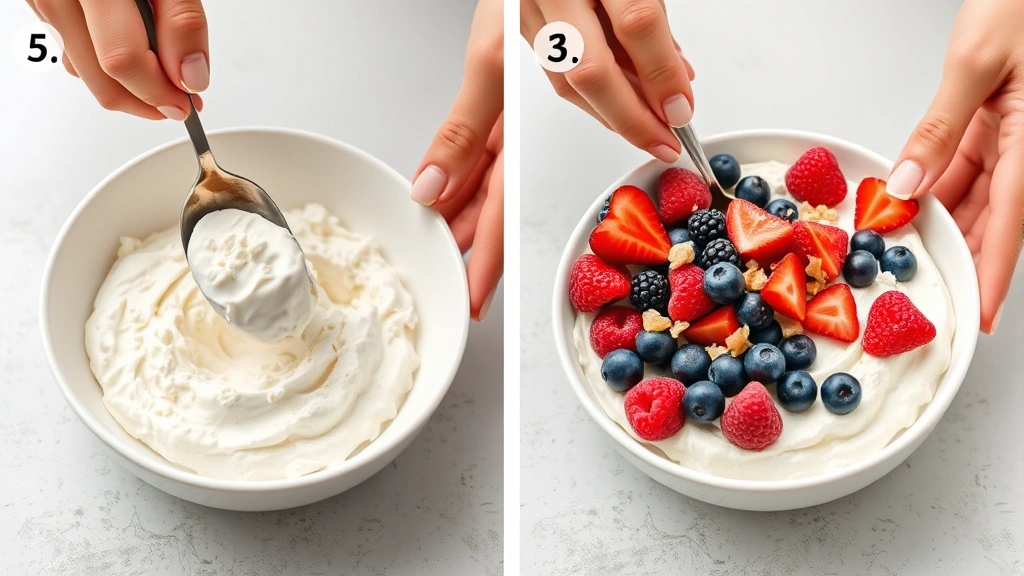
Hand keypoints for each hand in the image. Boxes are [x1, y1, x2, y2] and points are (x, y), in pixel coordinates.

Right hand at [26, 0, 208, 119]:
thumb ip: (182, 22)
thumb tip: (190, 76)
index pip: (122, 59)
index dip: (159, 91)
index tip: (189, 102)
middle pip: (99, 77)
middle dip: (146, 101)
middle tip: (180, 102)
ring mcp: (42, 0)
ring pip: (83, 71)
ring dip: (126, 87)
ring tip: (163, 78)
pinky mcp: (41, 4)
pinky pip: (72, 50)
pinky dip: (105, 65)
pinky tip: (135, 57)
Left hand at [412, 0, 502, 321]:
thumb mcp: (489, 60)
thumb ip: (464, 127)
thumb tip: (432, 190)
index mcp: (516, 127)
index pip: (497, 213)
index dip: (486, 261)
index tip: (473, 300)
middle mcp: (518, 123)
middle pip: (494, 199)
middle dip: (474, 240)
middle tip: (457, 278)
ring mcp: (517, 108)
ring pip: (495, 172)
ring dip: (476, 205)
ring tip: (449, 235)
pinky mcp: (515, 86)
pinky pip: (497, 139)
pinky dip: (475, 163)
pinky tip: (459, 178)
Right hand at [521, 0, 694, 162]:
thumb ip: (651, 20)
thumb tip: (675, 80)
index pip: (635, 22)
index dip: (662, 74)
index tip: (681, 110)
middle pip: (590, 68)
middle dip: (632, 117)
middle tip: (664, 138)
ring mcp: (524, 5)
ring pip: (567, 78)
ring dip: (612, 113)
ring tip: (649, 127)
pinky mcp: (511, 21)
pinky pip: (553, 71)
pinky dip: (590, 95)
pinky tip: (618, 104)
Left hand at [887, 0, 1023, 333]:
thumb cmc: (1023, 4)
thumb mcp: (974, 65)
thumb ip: (940, 129)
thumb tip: (907, 186)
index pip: (1013, 223)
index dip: (993, 273)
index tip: (980, 312)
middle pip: (995, 217)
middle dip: (962, 253)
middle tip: (930, 286)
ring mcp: (1015, 136)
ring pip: (978, 196)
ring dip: (944, 221)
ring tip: (908, 249)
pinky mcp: (997, 123)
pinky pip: (968, 167)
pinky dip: (939, 187)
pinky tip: (912, 204)